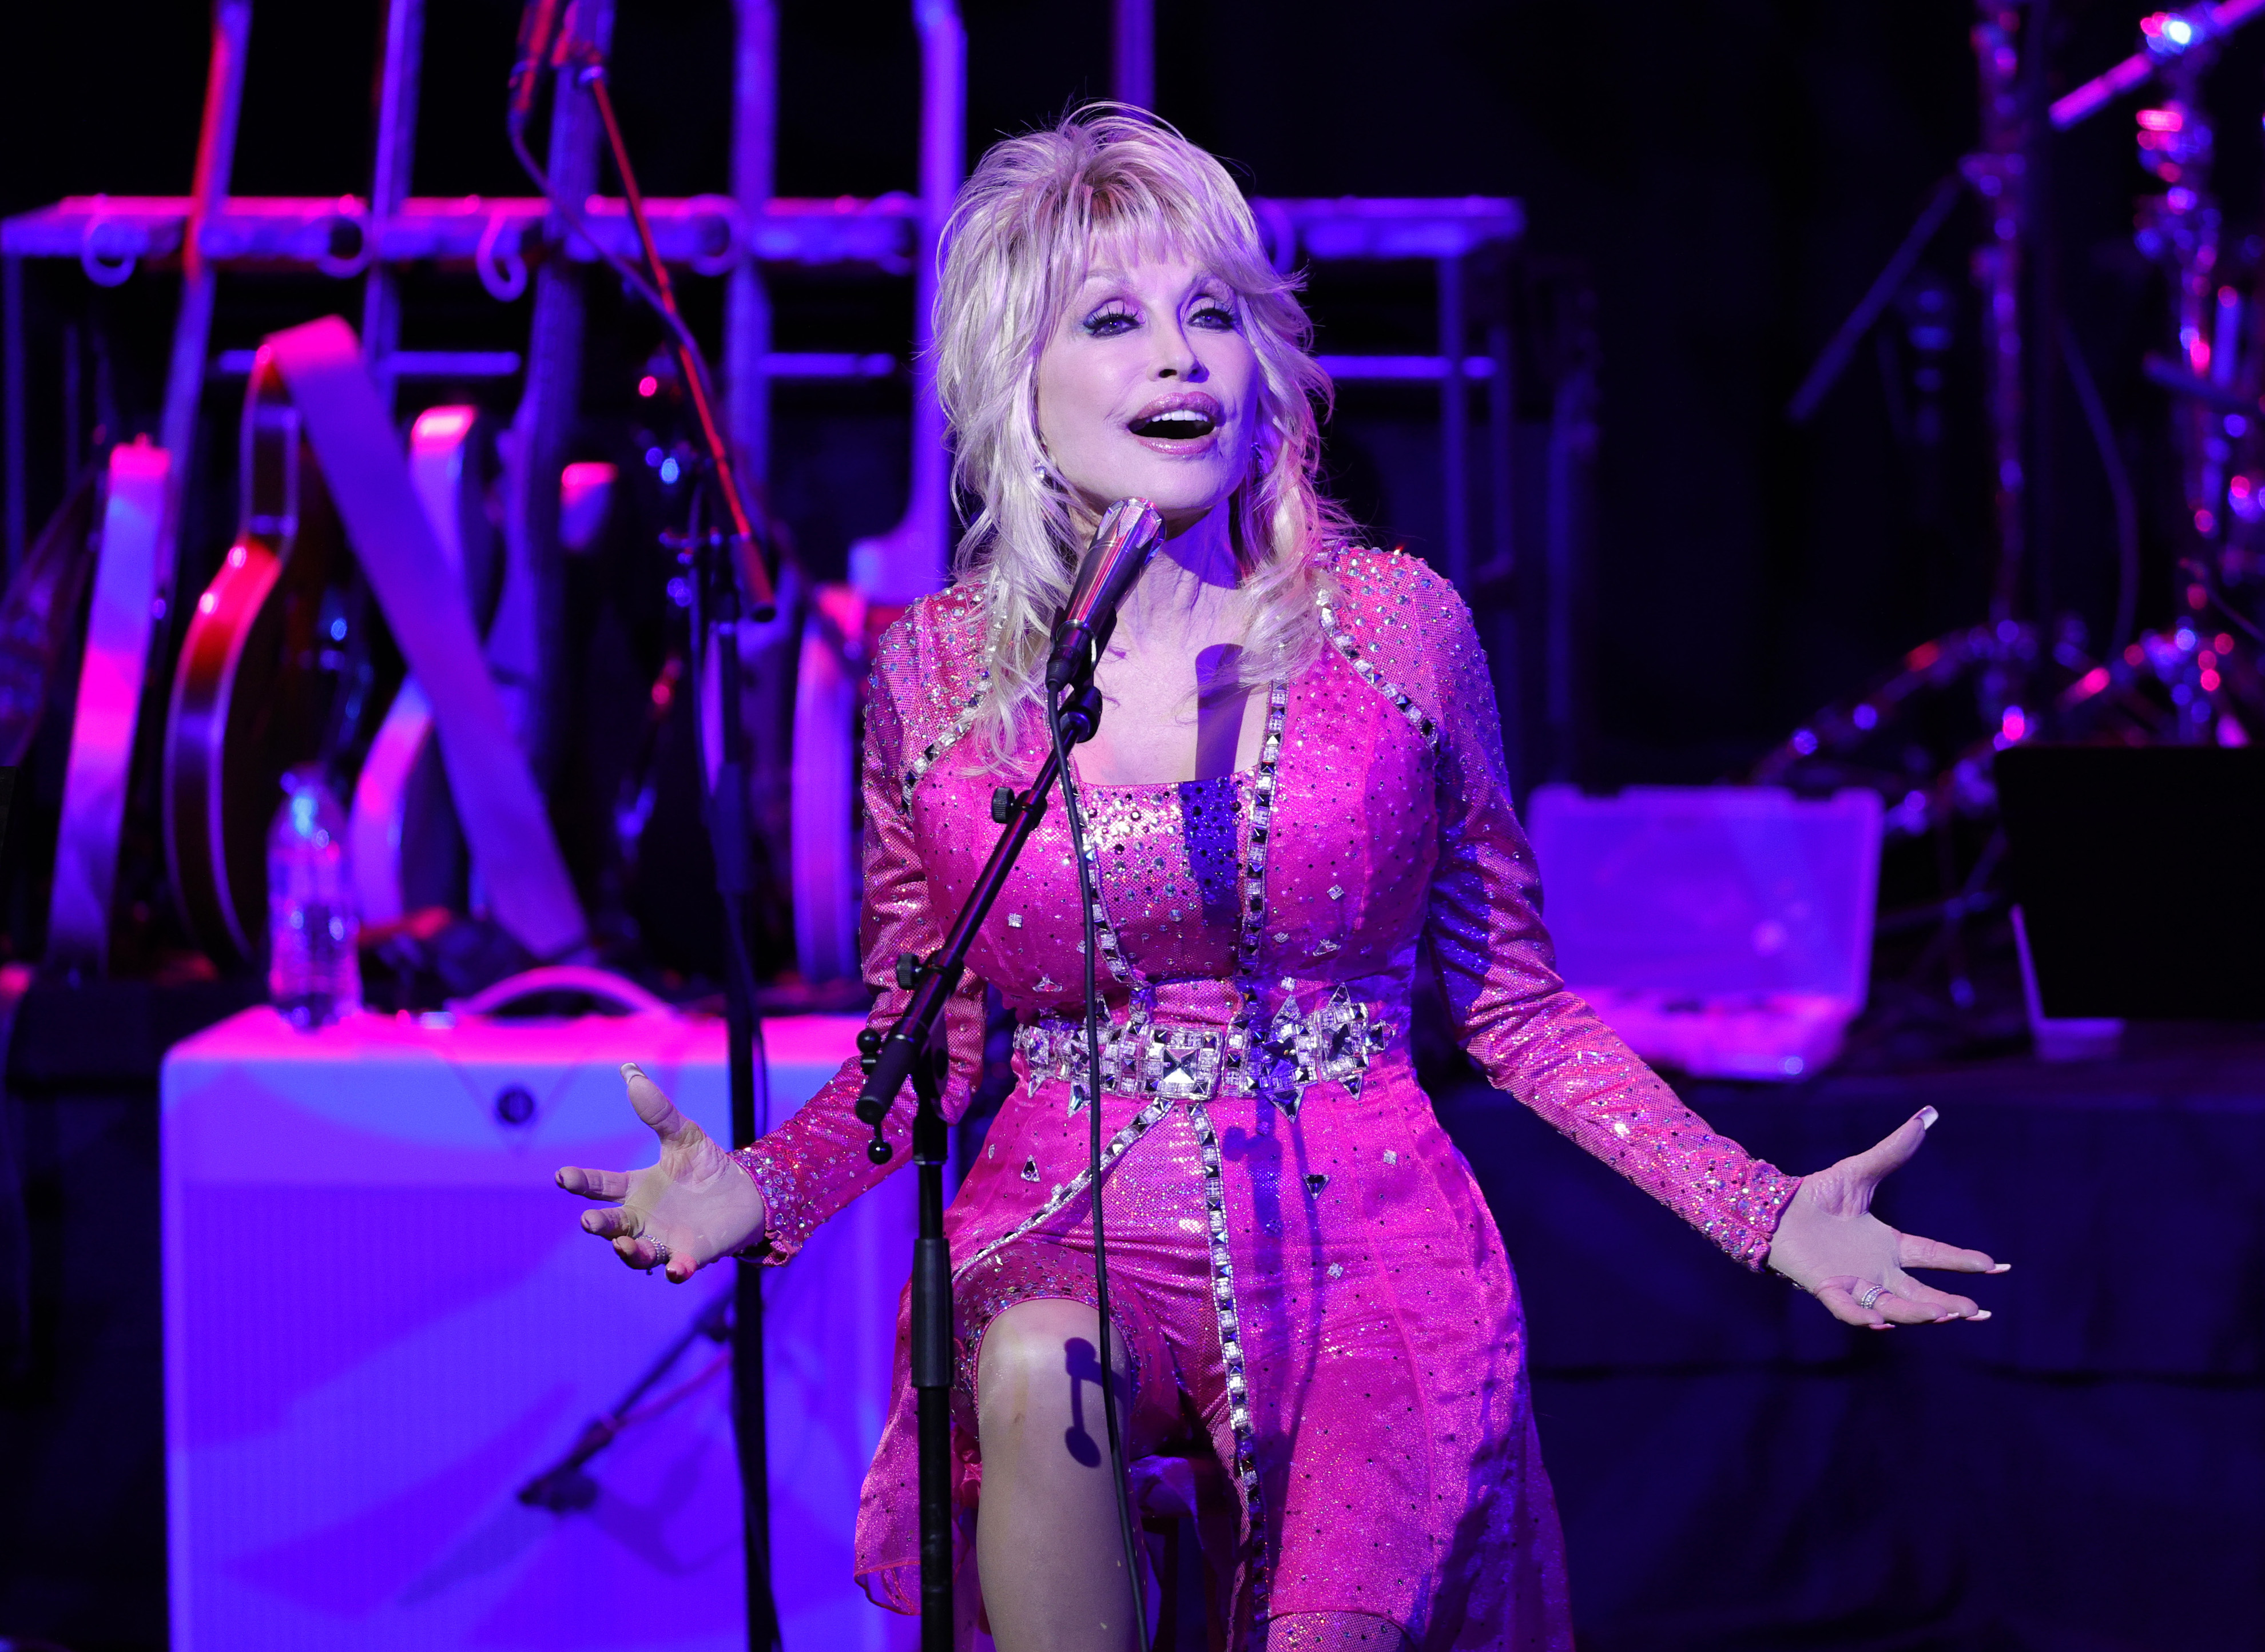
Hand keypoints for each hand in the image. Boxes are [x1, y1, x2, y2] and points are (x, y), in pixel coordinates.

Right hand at [554, 1062, 766, 1283]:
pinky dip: (675, 1270)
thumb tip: (629, 1070)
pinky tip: (675, 1270)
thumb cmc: (705, 1166)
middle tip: (588, 1221)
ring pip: (638, 1253)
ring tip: (621, 1246)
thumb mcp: (683, 1134)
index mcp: (635, 1189)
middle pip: (613, 1223)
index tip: (563, 1175)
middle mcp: (642, 1219)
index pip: (601, 1186)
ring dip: (628, 1252)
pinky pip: (679, 1267)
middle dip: (599, 1224)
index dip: (581, 1181)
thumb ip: (656, 1110)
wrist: (745, 1193)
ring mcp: (665, 1239)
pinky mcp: (692, 1254)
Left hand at [1766, 1106, 2008, 1328]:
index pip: (1934, 1255)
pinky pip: (1847, 1308)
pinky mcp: (1824, 1286)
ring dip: (1917, 1313)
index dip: (1963, 1262)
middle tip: (1977, 1312)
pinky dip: (1862, 1315)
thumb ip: (1892, 1150)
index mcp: (1889, 1246)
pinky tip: (1881, 1323)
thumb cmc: (1816, 1194)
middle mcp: (1876, 1269)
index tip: (1996, 1266)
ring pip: (1891, 1305)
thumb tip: (1924, 1117)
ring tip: (1944, 1315)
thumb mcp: (1860, 1171)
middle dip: (1949, 1303)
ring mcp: (1852, 1281)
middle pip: (1920, 1293)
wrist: (1774, 1206)